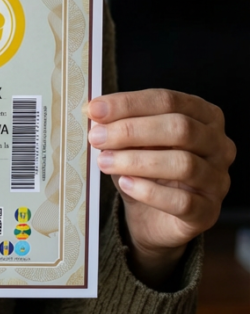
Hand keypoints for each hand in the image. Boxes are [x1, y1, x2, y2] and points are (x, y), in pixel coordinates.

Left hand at [88, 89, 234, 287]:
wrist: (153, 213)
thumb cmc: (144, 164)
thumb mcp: (131, 138)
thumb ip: (118, 121)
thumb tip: (93, 110)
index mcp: (203, 115)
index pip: (167, 100)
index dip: (128, 103)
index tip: (94, 110)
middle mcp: (219, 144)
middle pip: (180, 128)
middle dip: (131, 131)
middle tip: (96, 137)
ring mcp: (218, 180)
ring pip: (183, 164)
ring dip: (135, 161)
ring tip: (103, 161)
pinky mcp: (208, 212)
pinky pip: (183, 201)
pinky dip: (149, 192)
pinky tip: (125, 184)